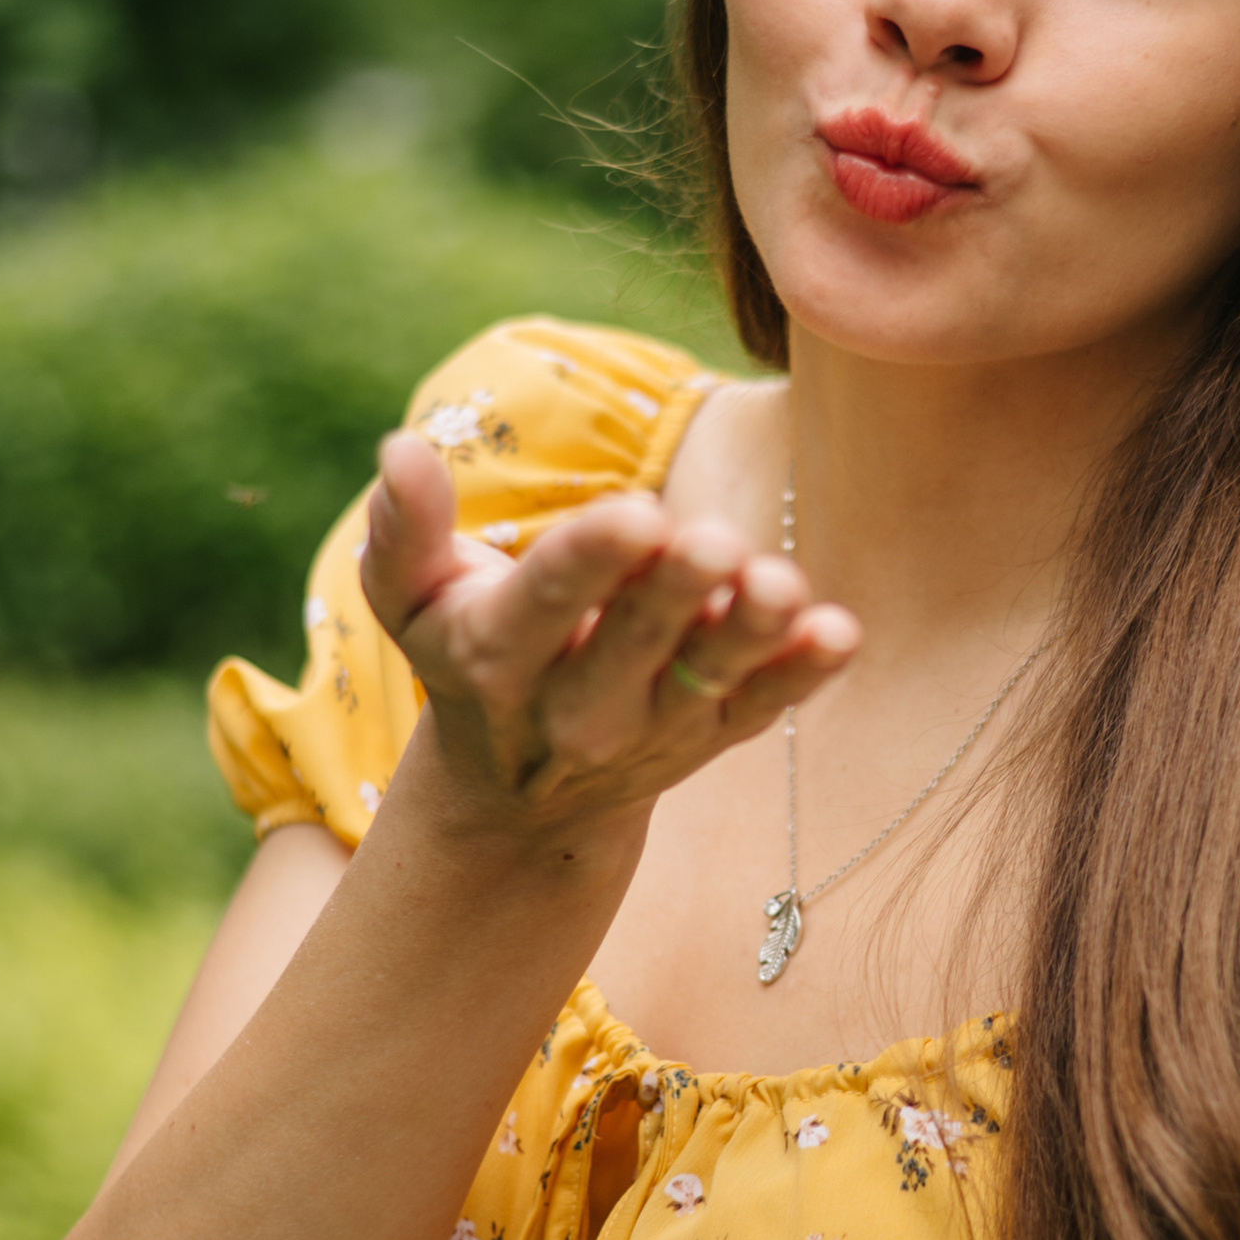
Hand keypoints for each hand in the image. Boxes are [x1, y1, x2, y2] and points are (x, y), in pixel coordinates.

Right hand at [359, 429, 857, 853]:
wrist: (520, 794)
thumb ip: (407, 530)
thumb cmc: (466, 657)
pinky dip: (802, 676)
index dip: (592, 560)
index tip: (636, 514)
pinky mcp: (713, 736)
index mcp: (499, 654)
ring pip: (709, 680)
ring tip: (782, 585)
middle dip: (675, 592)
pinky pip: (763, 708)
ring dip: (751, 635)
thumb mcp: (414, 603)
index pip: (545, 602)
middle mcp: (578, 706)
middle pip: (634, 643)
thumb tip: (399, 445)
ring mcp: (655, 728)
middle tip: (712, 538)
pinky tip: (839, 633)